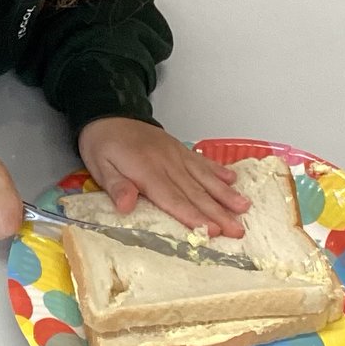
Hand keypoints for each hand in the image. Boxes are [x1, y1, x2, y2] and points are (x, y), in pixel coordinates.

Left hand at [77, 118, 249, 238]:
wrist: (109, 114)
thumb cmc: (103, 145)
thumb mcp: (100, 167)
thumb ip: (116, 186)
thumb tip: (126, 207)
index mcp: (147, 172)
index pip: (173, 199)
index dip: (193, 216)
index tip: (213, 231)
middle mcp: (167, 163)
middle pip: (196, 193)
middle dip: (218, 213)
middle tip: (238, 230)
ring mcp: (176, 155)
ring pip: (204, 178)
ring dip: (226, 194)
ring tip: (244, 208)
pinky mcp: (179, 148)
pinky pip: (201, 161)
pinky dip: (218, 171)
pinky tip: (233, 180)